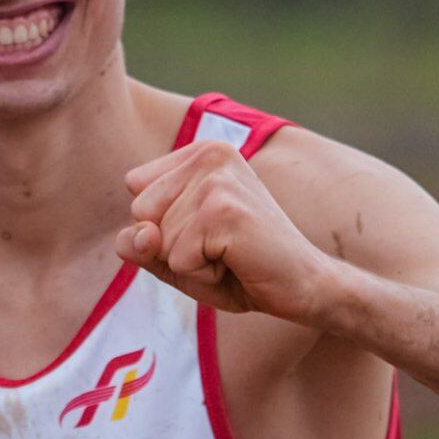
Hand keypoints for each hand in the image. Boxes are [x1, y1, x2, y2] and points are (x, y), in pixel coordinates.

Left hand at [120, 138, 340, 321]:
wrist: (303, 285)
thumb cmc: (237, 267)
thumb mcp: (173, 256)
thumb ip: (139, 243)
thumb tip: (138, 234)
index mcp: (199, 153)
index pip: (136, 190)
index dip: (161, 225)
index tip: (207, 230)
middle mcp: (210, 155)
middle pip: (141, 213)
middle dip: (171, 245)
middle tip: (221, 246)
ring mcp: (219, 181)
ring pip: (157, 239)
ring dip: (189, 262)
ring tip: (231, 253)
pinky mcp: (225, 211)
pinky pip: (177, 260)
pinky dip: (202, 275)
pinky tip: (237, 262)